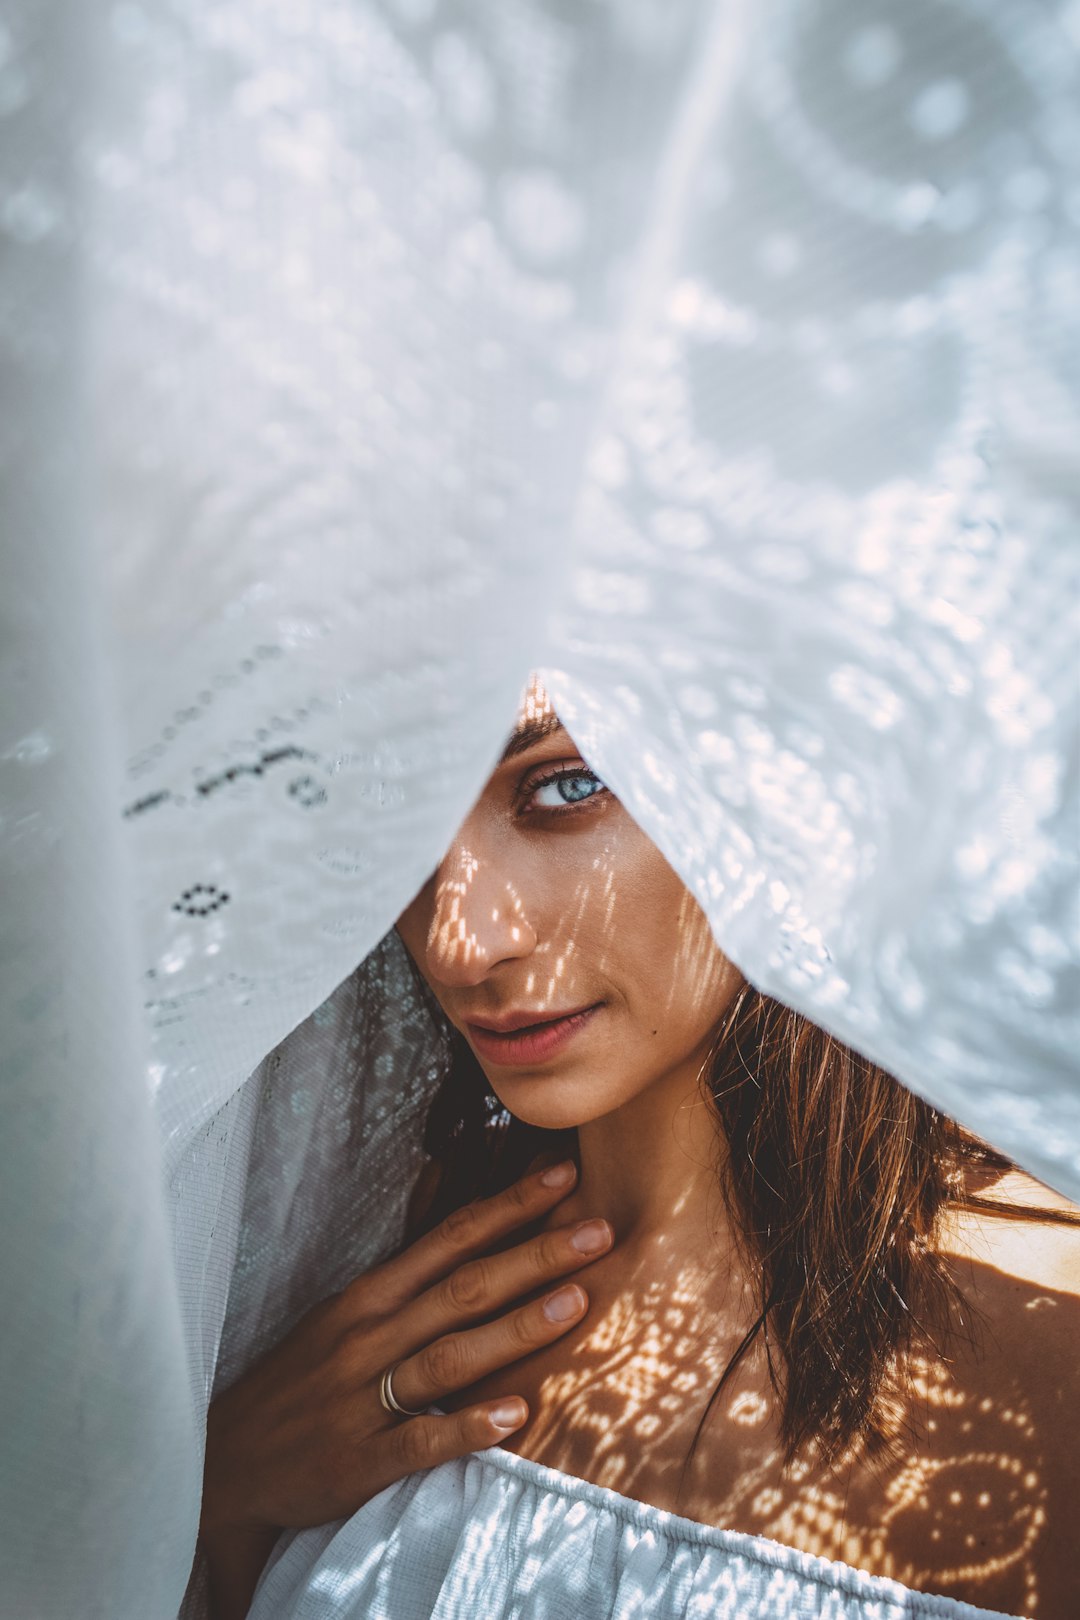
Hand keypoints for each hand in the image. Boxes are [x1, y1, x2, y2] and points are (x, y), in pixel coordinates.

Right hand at [199, 1159, 609, 1541]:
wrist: (224, 1461)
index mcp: (369, 1297)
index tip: (562, 1179)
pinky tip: (513, 1416)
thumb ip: (408, 1284)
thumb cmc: (299, 1380)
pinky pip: (420, 1440)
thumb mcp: (343, 1316)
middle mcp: (370, 1337)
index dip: (508, 1208)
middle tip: (599, 1231)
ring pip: (449, 1356)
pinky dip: (467, 1427)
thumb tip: (474, 1239)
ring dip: (514, 1329)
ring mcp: (364, 1398)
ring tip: (574, 1304)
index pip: (450, 1240)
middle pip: (463, 1287)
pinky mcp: (360, 1460)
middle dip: (534, 1256)